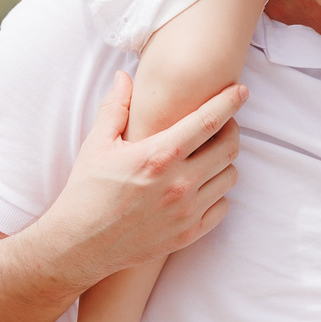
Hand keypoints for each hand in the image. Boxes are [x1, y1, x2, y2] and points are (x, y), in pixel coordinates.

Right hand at [33, 72, 244, 289]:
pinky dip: (217, 193)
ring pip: (229, 177)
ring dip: (224, 162)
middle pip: (229, 148)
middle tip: (221, 125)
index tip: (241, 91)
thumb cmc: (86, 191)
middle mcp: (179, 183)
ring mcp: (187, 211)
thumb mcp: (97, 144)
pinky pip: (222, 207)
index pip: (209, 120)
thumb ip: (115, 107)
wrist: (79, 244)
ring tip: (208, 156)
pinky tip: (201, 186)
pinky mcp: (188, 234)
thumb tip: (125, 77)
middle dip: (231, 130)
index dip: (230, 102)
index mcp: (159, 155)